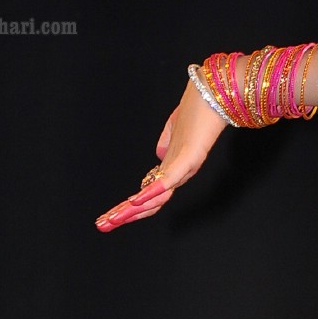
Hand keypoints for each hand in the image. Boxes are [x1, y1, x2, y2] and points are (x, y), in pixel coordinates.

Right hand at [96, 79, 229, 231]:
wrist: (216, 92)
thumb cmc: (199, 108)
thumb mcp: (176, 128)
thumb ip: (167, 142)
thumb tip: (158, 155)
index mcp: (174, 167)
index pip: (149, 194)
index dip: (130, 206)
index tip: (109, 216)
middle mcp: (180, 172)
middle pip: (150, 202)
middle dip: (125, 215)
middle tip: (101, 226)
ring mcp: (185, 167)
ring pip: (157, 197)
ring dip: (133, 210)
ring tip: (112, 219)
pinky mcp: (190, 157)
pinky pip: (169, 179)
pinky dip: (152, 191)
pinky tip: (135, 200)